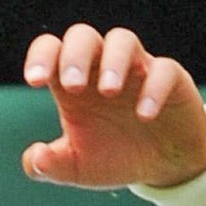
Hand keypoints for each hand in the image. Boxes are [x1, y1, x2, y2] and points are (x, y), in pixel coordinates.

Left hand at [21, 25, 205, 191]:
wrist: (163, 167)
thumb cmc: (114, 157)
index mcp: (73, 84)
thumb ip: (51, 167)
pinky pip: (163, 69)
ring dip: (113, 61)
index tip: (34, 80)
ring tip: (108, 91)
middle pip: (84, 37)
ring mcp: (137, 69)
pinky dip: (153, 88)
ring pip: (123, 40)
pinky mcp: (171, 79)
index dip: (41, 57)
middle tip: (72, 86)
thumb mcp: (78, 169)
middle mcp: (102, 68)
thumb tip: (36, 158)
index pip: (51, 51)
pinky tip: (144, 115)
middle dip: (75, 55)